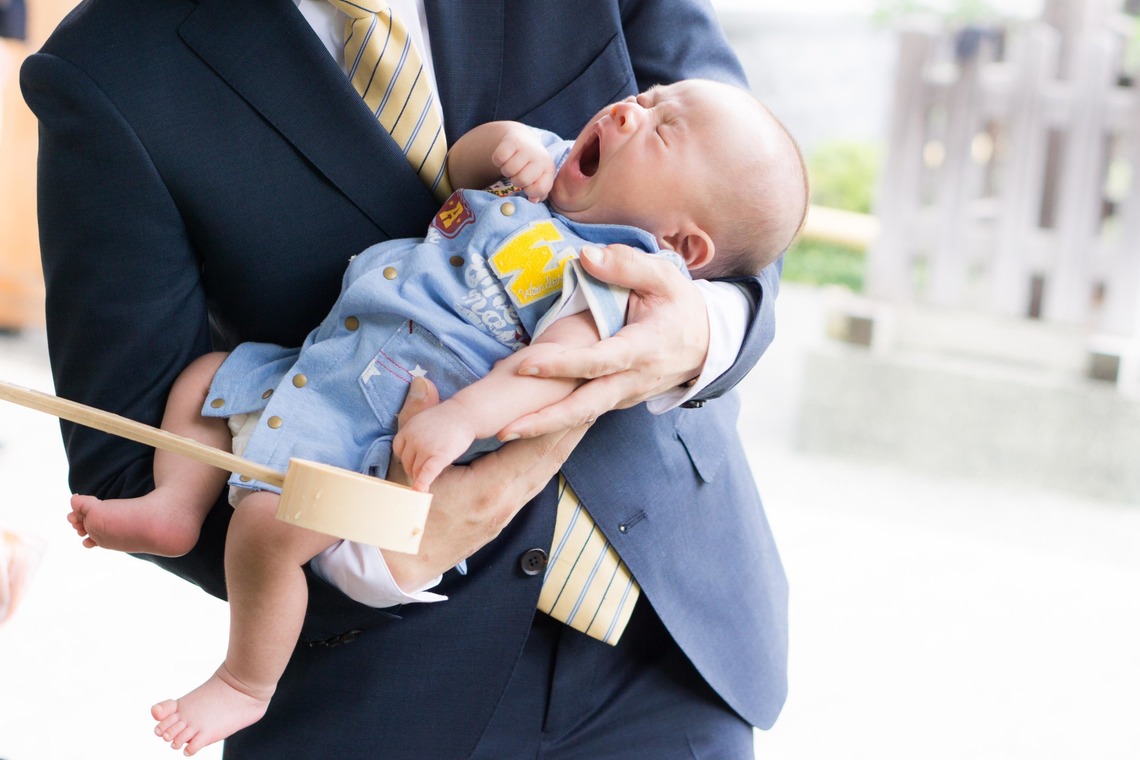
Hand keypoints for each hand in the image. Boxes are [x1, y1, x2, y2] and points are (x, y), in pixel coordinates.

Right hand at [382, 377, 587, 589]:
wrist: (402, 562)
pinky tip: (557, 449)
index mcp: (490, 487)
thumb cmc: (405, 517)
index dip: (558, 420)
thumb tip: (422, 382)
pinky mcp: (505, 516)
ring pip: (548, 472)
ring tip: (583, 417)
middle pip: (552, 458)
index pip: (536, 448)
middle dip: (572, 427)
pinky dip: (550, 461)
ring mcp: (508, 511)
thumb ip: (416, 421)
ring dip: (566, 444)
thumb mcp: (408, 467)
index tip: (574, 396)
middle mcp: (508, 501)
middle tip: (592, 398)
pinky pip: (536, 484)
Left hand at [392, 400, 476, 492]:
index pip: (399, 449)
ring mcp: (426, 447)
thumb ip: (415, 434)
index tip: (413, 462)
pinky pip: (427, 472)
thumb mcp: (424, 420)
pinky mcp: (440, 455)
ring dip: (420, 478)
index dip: (406, 457)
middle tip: (423, 474)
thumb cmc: (448, 418)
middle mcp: (414, 438)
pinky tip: (421, 491)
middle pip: (407, 462)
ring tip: (426, 484)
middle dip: (414, 470)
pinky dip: (423, 483)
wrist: (466, 412)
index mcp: (408, 428)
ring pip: (416, 470)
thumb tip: (412, 454)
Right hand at [492, 126, 555, 201]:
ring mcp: (527, 148)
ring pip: (508, 170)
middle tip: (518, 173)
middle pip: (521, 180)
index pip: (540, 189)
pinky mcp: (512, 140)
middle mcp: (540, 157)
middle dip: (515, 180)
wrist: (523, 139)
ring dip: (506, 171)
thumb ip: (538, 193)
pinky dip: (498, 161)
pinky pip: (499, 158)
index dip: (530, 191)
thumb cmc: (530, 166)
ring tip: (511, 165)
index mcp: (549, 169)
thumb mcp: (538, 179)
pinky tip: (505, 158)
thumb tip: (533, 200)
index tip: (528, 185)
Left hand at [499, 244, 708, 438]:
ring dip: (545, 426)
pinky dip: (556, 419)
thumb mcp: (664, 276)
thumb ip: (626, 264)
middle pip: (586, 406)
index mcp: (644, 348)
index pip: (599, 361)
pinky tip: (524, 421)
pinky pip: (585, 412)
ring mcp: (626, 395)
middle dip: (546, 419)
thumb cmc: (681, 306)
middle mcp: (634, 380)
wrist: (708, 343)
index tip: (527, 364)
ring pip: (583, 415)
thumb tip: (586, 255)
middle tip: (504, 428)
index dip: (563, 365)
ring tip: (504, 431)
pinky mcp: (618, 400)